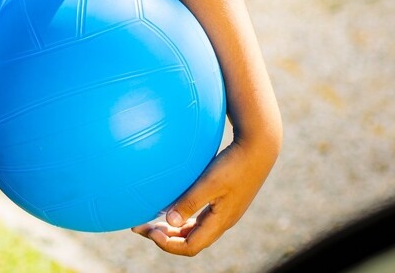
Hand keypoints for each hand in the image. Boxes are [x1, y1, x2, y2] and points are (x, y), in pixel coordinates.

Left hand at [130, 134, 278, 255]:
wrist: (258, 150)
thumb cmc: (233, 165)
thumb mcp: (210, 183)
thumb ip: (190, 202)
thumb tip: (169, 222)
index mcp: (220, 222)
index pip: (191, 247)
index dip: (168, 245)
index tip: (148, 231)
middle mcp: (222, 222)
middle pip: (190, 241)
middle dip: (164, 238)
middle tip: (139, 227)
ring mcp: (223, 212)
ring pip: (194, 230)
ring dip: (172, 229)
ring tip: (150, 220)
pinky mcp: (223, 201)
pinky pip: (199, 217)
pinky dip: (182, 217)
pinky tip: (168, 205)